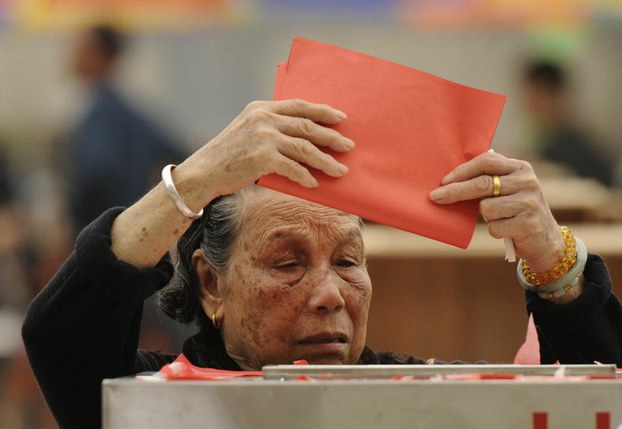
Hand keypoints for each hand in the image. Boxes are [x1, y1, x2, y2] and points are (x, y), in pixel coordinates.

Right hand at [173, 99, 353, 209]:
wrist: (204, 172)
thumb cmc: (229, 156)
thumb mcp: (248, 131)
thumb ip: (271, 127)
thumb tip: (305, 139)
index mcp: (262, 108)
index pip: (300, 106)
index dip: (323, 111)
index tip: (341, 118)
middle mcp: (264, 118)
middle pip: (307, 126)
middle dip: (331, 137)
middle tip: (349, 146)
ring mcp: (263, 137)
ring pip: (305, 148)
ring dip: (326, 161)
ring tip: (340, 170)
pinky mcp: (262, 157)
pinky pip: (293, 168)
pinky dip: (306, 177)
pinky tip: (315, 184)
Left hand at [430, 151, 564, 272]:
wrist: (546, 240)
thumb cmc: (516, 211)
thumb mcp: (508, 189)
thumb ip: (488, 180)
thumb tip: (448, 181)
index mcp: (520, 168)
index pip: (486, 162)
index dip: (462, 171)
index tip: (443, 181)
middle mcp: (527, 182)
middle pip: (482, 184)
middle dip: (455, 191)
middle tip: (435, 197)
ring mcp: (529, 202)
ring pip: (486, 208)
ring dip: (486, 217)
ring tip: (501, 218)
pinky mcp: (528, 223)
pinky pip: (494, 227)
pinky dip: (496, 231)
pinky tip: (508, 230)